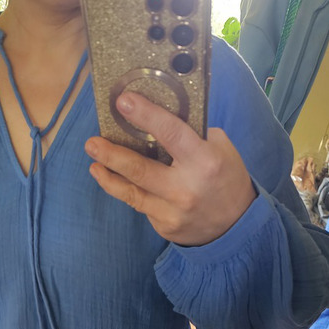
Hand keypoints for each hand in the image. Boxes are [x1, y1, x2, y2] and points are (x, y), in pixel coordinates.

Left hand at [85, 92, 255, 246]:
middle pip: (139, 169)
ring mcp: (172, 212)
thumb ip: (191, 134)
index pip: (170, 133)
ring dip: (108, 176)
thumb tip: (157, 117)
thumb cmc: (226, 178)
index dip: (145, 115)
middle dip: (111, 154)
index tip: (123, 101)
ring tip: (94, 162)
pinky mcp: (164, 227)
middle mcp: (185, 188)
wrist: (236, 226)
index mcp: (204, 161)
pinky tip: (116, 180)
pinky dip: (127, 191)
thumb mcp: (220, 149)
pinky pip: (141, 205)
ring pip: (131, 192)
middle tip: (92, 142)